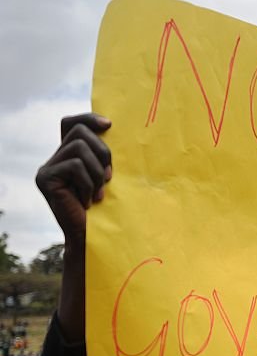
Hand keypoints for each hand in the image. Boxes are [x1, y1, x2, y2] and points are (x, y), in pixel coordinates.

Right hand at [35, 113, 111, 241]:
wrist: (94, 237)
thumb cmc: (107, 208)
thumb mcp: (109, 176)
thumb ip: (104, 156)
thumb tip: (112, 127)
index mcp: (69, 155)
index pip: (71, 123)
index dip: (88, 118)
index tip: (109, 125)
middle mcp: (55, 158)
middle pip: (78, 131)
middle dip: (102, 150)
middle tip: (110, 177)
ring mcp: (47, 168)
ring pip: (78, 148)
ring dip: (97, 171)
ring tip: (99, 192)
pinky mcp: (45, 178)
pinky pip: (74, 166)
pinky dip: (89, 183)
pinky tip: (89, 201)